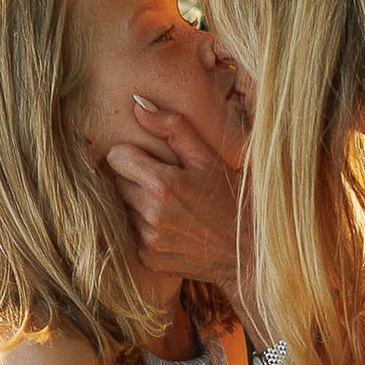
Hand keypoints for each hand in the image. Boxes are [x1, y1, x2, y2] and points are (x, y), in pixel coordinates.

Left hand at [104, 89, 247, 293]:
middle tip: (165, 184)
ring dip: (139, 205)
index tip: (150, 160)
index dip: (132, 155)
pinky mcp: (149, 259)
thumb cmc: (231, 199)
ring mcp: (149, 240)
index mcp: (163, 184)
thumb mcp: (209, 158)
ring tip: (171, 207)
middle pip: (118, 184)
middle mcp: (151, 214)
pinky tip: (171, 228)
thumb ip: (173, 127)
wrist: (248, 251)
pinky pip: (132, 234)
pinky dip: (146, 229)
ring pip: (124, 209)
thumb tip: (137, 104)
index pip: (117, 158)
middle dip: (135, 180)